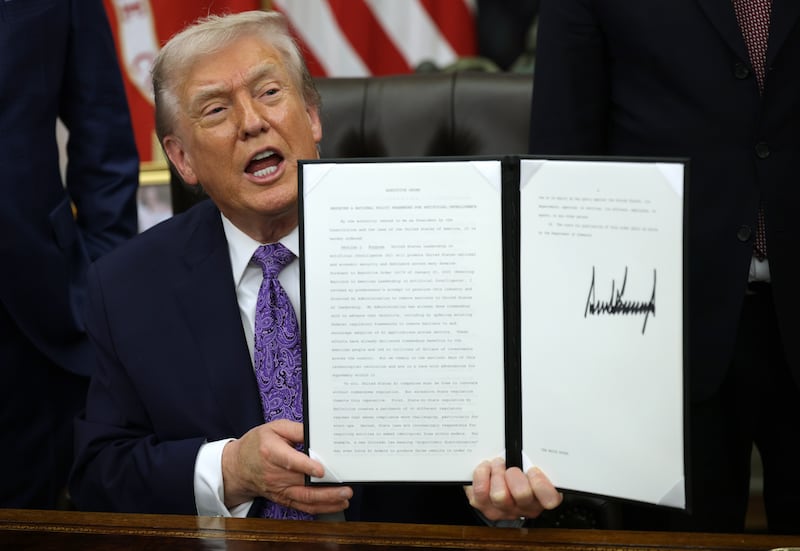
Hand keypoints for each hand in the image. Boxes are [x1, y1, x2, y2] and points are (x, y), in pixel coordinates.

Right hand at [221, 419, 351, 513]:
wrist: (238, 467)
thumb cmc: (258, 444)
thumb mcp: (275, 428)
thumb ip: (297, 429)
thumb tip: (317, 432)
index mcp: (271, 452)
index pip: (290, 461)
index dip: (306, 466)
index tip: (321, 470)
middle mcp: (275, 474)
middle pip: (302, 483)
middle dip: (326, 487)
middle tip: (346, 486)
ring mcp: (279, 489)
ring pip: (305, 498)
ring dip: (327, 501)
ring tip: (345, 497)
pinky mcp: (283, 498)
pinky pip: (303, 506)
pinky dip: (320, 507)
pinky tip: (335, 504)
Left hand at [465, 457, 562, 521]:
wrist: (495, 475)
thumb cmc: (517, 466)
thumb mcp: (531, 461)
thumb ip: (536, 457)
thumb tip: (534, 443)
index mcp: (543, 495)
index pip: (550, 499)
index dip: (541, 485)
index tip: (533, 470)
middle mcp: (525, 506)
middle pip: (522, 495)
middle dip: (514, 474)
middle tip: (511, 467)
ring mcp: (505, 509)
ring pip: (500, 495)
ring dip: (497, 473)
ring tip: (498, 464)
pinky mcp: (485, 506)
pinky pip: (481, 491)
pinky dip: (482, 474)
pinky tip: (487, 468)